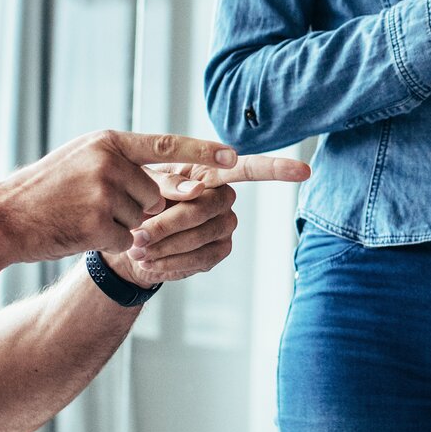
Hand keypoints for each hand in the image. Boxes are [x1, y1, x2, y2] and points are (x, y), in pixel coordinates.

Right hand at [0, 130, 243, 262]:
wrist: (4, 218)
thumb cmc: (46, 190)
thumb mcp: (83, 160)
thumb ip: (124, 163)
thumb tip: (175, 182)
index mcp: (108, 142)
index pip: (167, 145)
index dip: (203, 153)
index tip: (234, 157)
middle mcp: (109, 162)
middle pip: (155, 194)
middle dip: (137, 207)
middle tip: (94, 204)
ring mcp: (103, 193)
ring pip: (141, 219)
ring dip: (119, 225)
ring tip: (82, 215)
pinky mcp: (96, 224)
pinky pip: (124, 240)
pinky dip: (107, 243)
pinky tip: (78, 232)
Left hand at [105, 155, 310, 283]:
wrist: (126, 242)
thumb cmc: (134, 204)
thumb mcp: (140, 187)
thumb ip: (165, 184)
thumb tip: (194, 189)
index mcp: (208, 172)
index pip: (247, 168)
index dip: (276, 169)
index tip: (304, 172)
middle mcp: (224, 197)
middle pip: (208, 205)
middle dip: (171, 222)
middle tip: (138, 236)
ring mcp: (224, 226)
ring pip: (203, 235)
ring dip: (166, 245)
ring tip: (136, 250)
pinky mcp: (218, 251)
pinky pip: (201, 258)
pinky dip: (171, 262)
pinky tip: (150, 263)